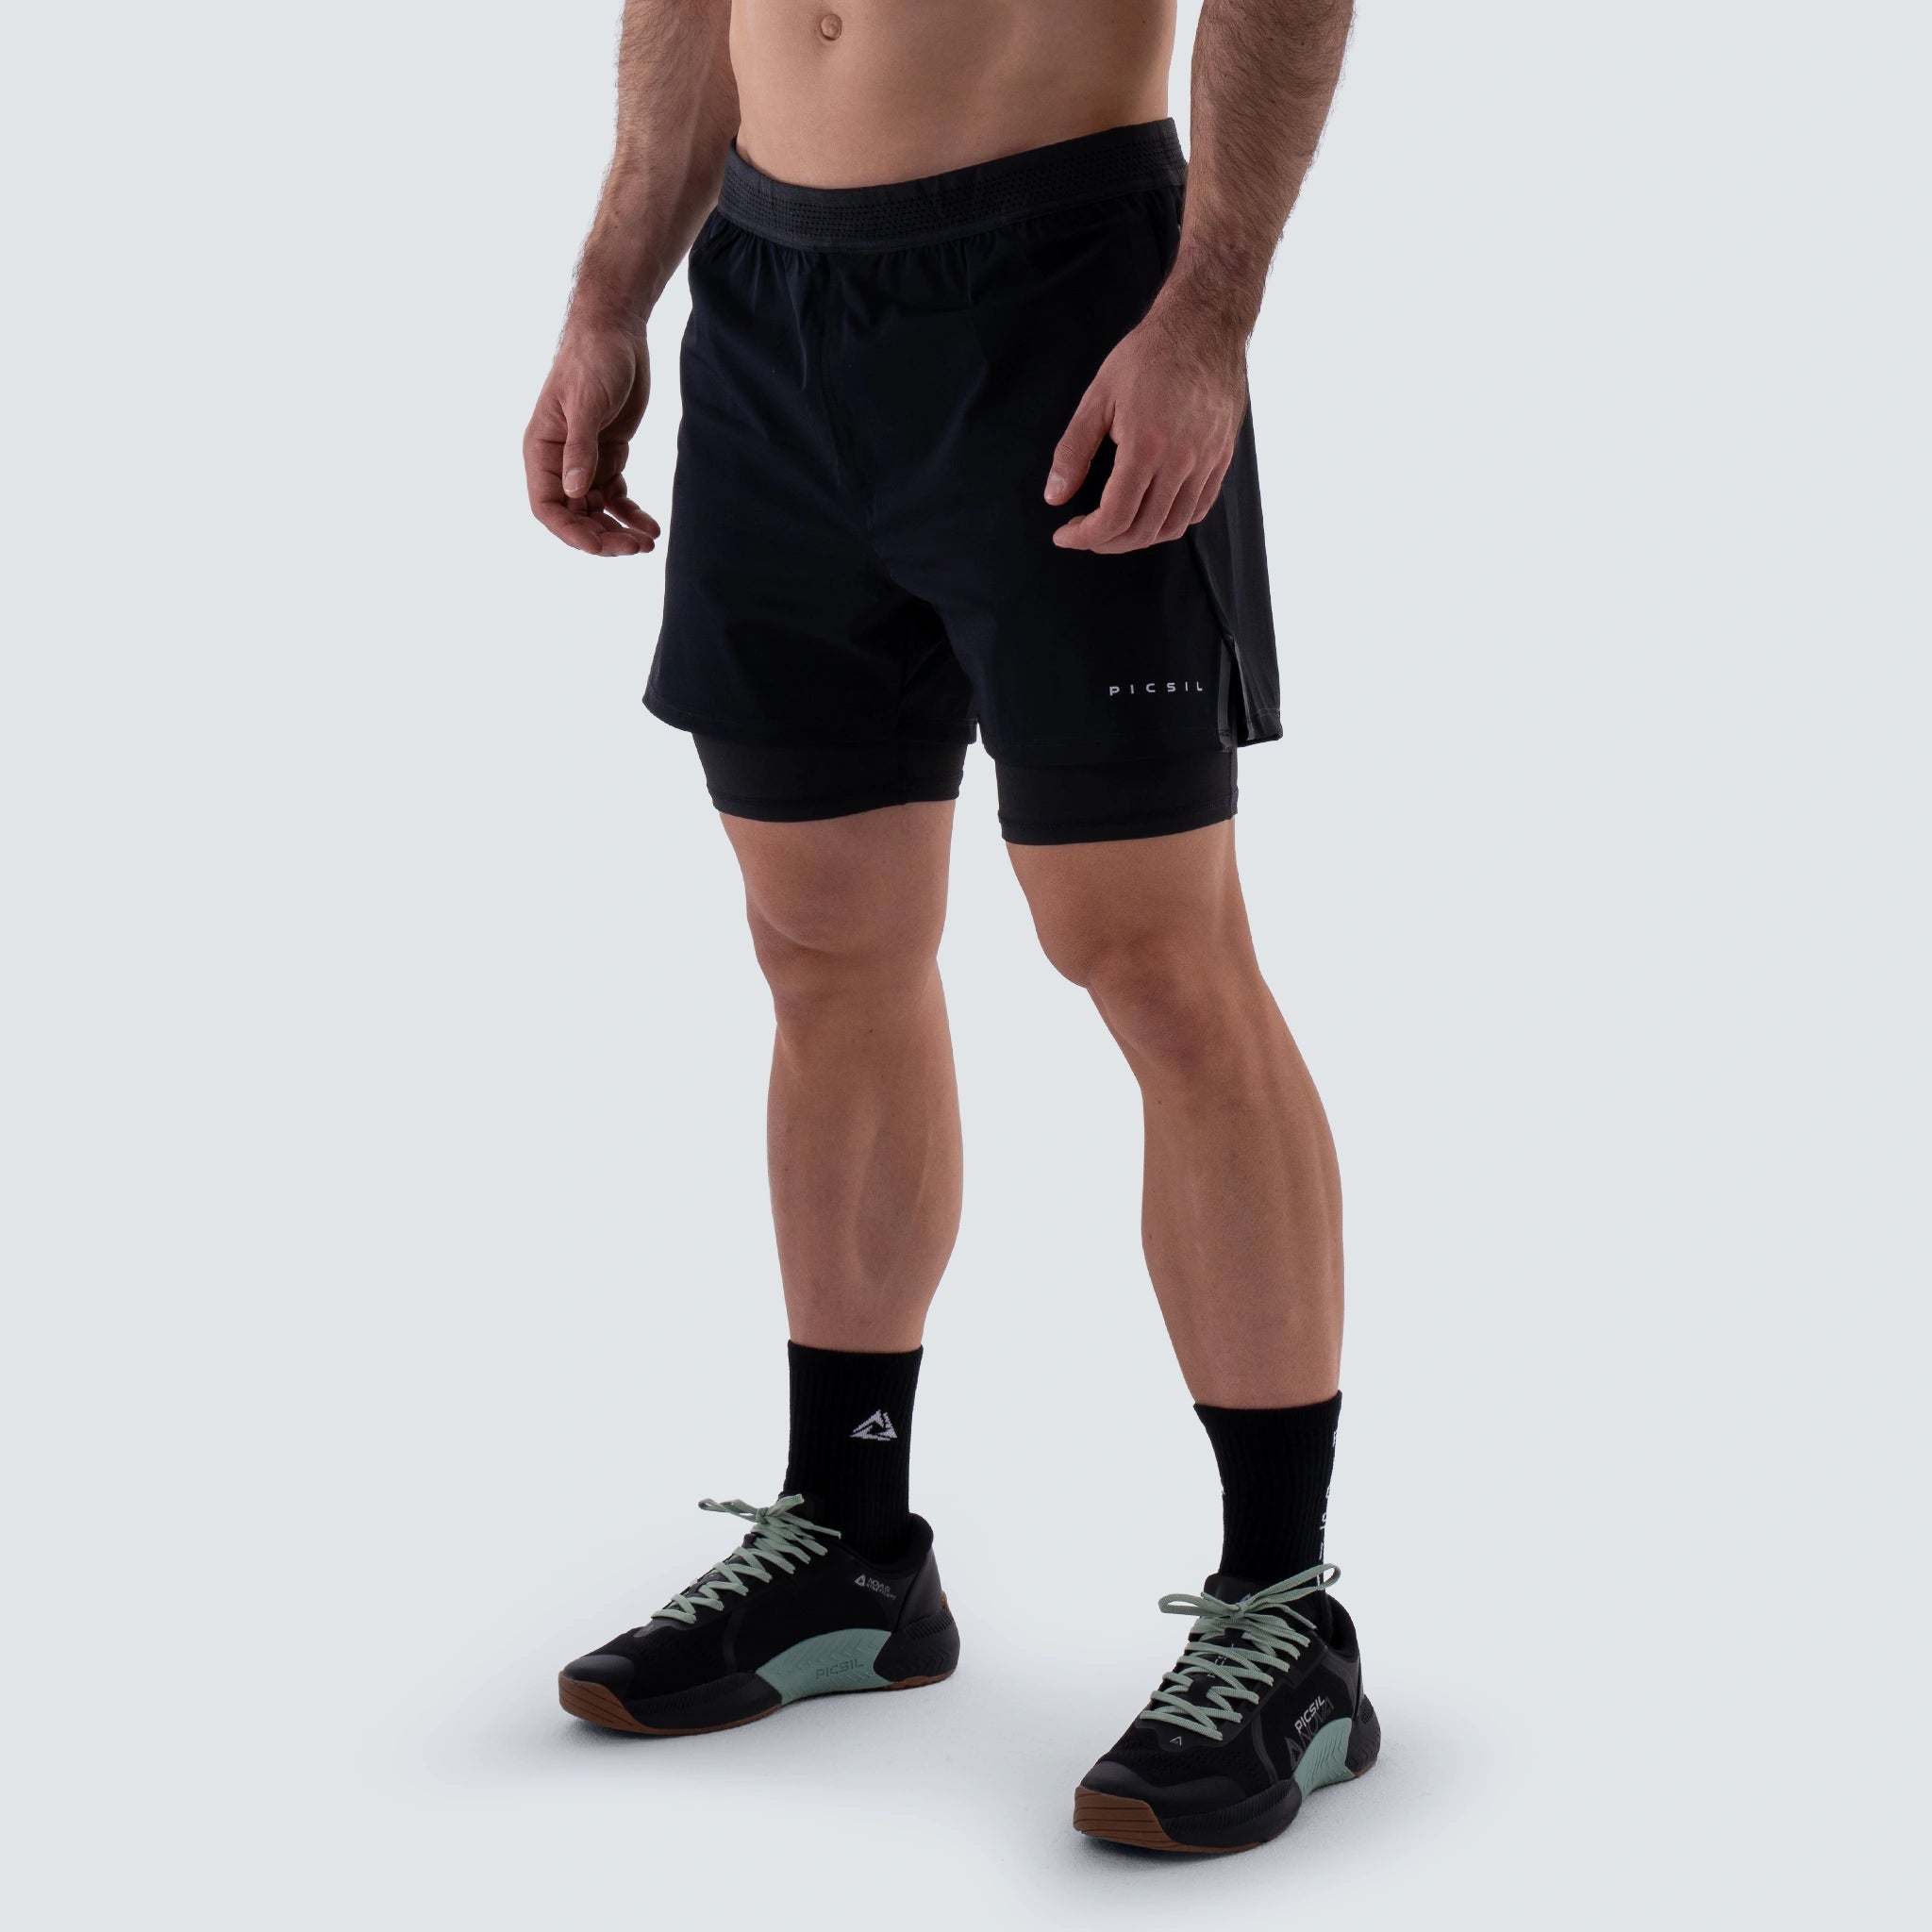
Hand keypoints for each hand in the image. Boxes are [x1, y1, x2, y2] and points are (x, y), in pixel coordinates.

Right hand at [523, 322, 659, 556]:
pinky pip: (616, 497)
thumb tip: (572, 492)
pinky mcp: (608, 457)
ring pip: (596, 512)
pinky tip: (652, 525)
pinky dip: (632, 514)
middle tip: (636, 548)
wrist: (616, 333)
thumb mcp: (586, 404)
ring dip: (619, 530)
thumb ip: (579, 449)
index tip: (599, 546)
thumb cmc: (594, 360)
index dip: (570, 532)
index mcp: (541, 451)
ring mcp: (584, 462)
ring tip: (648, 542)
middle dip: (602, 537)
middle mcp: (559, 462)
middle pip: (574, 517)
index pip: (546, 507)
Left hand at [1044, 298, 1246, 552]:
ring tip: (1114, 529)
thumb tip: (1055, 496)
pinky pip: (1199, 508)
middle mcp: (1181, 461)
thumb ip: (1073, 450)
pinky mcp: (1221, 457)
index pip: (1115, 517)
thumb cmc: (1149, 355)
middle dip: (1107, 542)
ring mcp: (1206, 462)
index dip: (1085, 536)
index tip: (1065, 535)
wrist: (1204, 325)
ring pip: (1173, 526)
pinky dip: (1172, 523)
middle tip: (1084, 533)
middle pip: (1143, 530)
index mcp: (1146, 447)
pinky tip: (1151, 514)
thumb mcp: (1098, 397)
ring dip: (1138, 538)